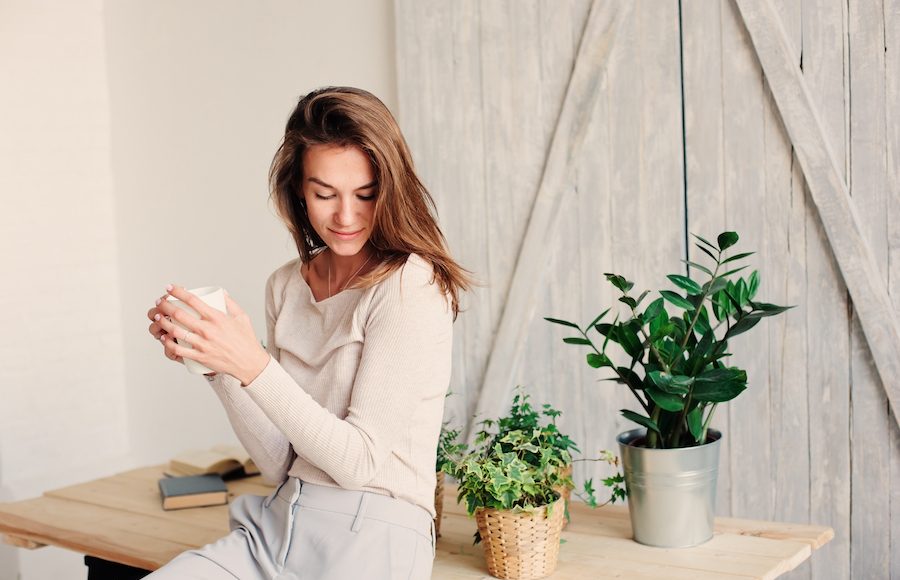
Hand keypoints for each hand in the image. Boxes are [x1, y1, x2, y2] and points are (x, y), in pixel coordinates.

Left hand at [151, 285, 269, 384]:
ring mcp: (202, 344)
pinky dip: (168, 343)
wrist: (249, 362)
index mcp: (217, 317)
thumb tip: (220, 292)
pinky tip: (163, 337)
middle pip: (179, 314)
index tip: (170, 288)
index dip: (178, 291)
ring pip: (175, 331)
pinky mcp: (200, 356)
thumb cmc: (246, 339)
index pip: (192, 300)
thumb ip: (230, 303)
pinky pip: (179, 350)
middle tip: (160, 302)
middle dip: (165, 305)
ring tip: (157, 317)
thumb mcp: (242, 316)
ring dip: (162, 322)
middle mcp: (208, 330)